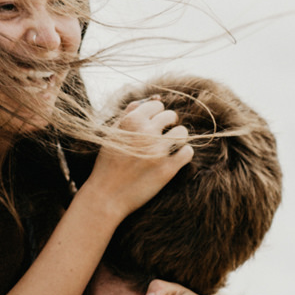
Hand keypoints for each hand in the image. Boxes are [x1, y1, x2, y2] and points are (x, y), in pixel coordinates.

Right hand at [78, 98, 193, 218]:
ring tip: (169, 147)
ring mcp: (159, 151)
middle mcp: (146, 132)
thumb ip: (130, 113)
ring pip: (182, 132)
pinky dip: (184, 154)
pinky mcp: (168, 169)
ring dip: (178, 138)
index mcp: (132, 121)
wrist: (106, 196)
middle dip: (168, 124)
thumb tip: (154, 98)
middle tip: (161, 137)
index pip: (157, 105)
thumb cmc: (108, 164)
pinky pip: (188, 152)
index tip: (152, 125)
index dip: (156, 114)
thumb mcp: (113, 134)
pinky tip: (175, 158)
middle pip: (171, 116)